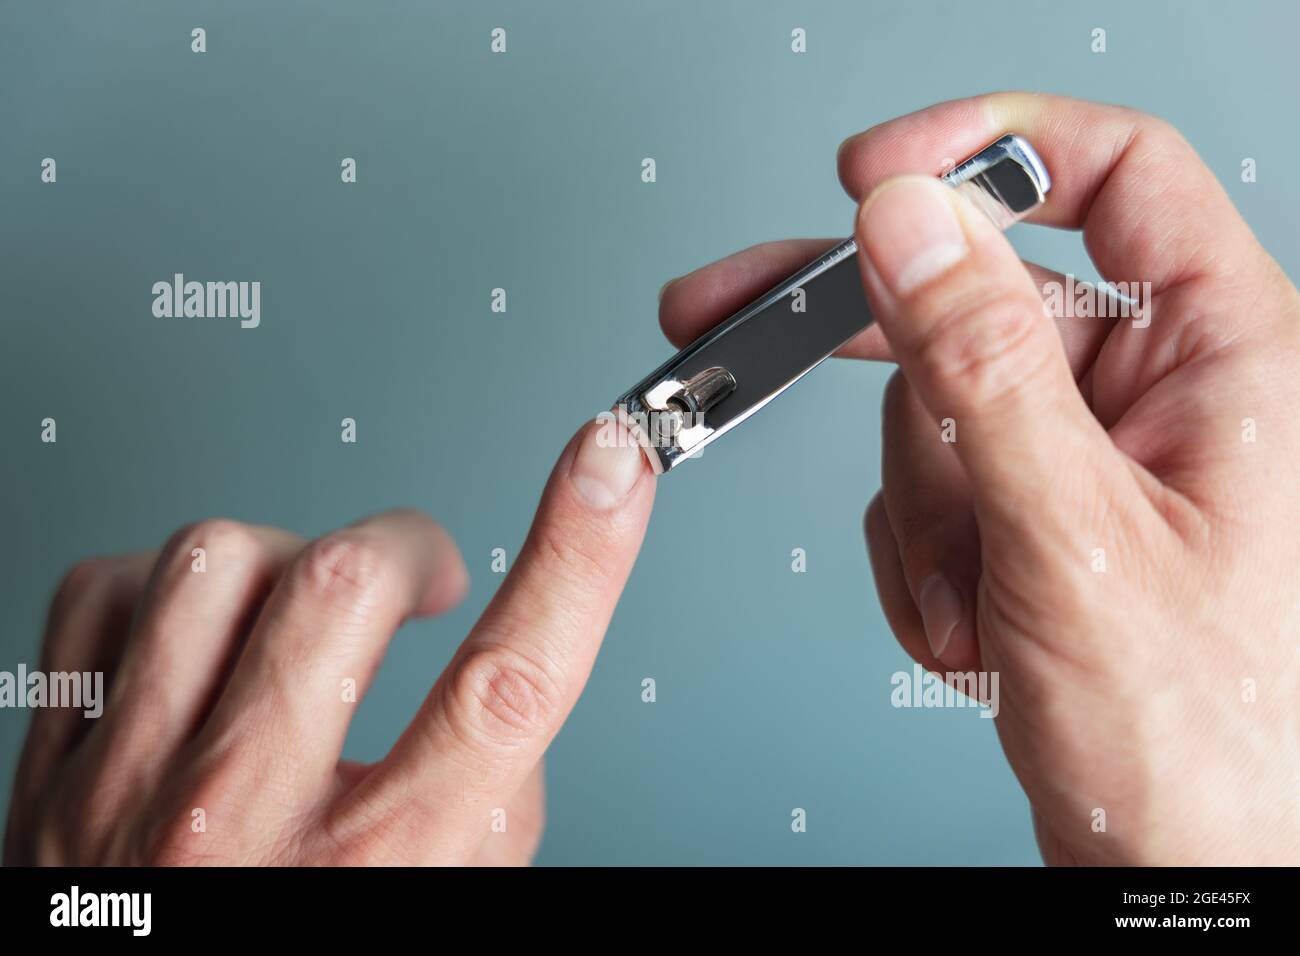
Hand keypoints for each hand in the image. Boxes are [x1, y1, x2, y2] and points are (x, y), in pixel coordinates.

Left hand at [4, 421, 651, 864]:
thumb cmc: (313, 953)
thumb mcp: (446, 907)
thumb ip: (488, 802)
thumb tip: (488, 687)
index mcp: (378, 873)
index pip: (512, 678)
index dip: (579, 552)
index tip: (615, 462)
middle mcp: (246, 829)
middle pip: (347, 581)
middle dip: (410, 550)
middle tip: (425, 580)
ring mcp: (130, 795)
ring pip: (218, 560)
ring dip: (294, 561)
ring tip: (310, 608)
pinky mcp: (47, 776)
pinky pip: (103, 593)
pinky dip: (172, 587)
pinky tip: (207, 630)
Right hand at [660, 92, 1299, 864]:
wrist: (1181, 871)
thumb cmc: (1203, 741)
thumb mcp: (1073, 536)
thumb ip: (983, 362)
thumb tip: (912, 225)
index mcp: (1224, 356)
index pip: (1112, 175)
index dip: (985, 150)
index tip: (872, 173)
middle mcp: (1158, 394)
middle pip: (980, 299)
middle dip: (885, 362)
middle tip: (748, 323)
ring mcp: (1090, 460)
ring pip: (935, 410)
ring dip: (926, 517)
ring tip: (977, 601)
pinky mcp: (1038, 516)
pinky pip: (930, 490)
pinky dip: (926, 562)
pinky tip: (976, 625)